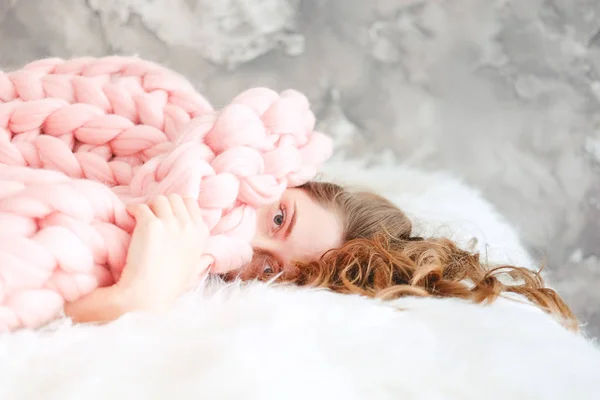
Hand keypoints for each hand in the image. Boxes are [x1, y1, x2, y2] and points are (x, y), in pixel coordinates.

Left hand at [116, 194, 211, 312]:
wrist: (149, 294)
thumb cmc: (170, 286)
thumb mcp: (195, 272)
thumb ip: (203, 261)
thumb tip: (209, 259)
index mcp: (200, 233)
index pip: (191, 203)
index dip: (177, 207)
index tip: (167, 215)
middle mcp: (188, 225)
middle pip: (174, 198)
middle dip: (163, 205)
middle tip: (152, 216)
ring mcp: (170, 223)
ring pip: (158, 200)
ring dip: (150, 207)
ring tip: (141, 218)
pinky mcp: (150, 225)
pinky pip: (141, 207)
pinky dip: (133, 211)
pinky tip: (130, 218)